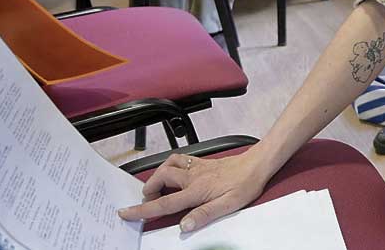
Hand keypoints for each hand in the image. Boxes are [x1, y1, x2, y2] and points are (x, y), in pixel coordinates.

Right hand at [118, 151, 268, 232]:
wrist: (258, 163)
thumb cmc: (245, 184)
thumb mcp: (228, 205)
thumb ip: (204, 215)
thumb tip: (184, 225)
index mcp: (196, 190)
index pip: (164, 202)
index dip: (143, 210)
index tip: (126, 212)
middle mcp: (193, 176)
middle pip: (161, 178)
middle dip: (149, 189)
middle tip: (148, 201)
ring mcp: (197, 167)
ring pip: (168, 165)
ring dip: (158, 175)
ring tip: (158, 187)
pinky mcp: (203, 162)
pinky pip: (180, 159)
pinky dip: (170, 165)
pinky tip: (174, 173)